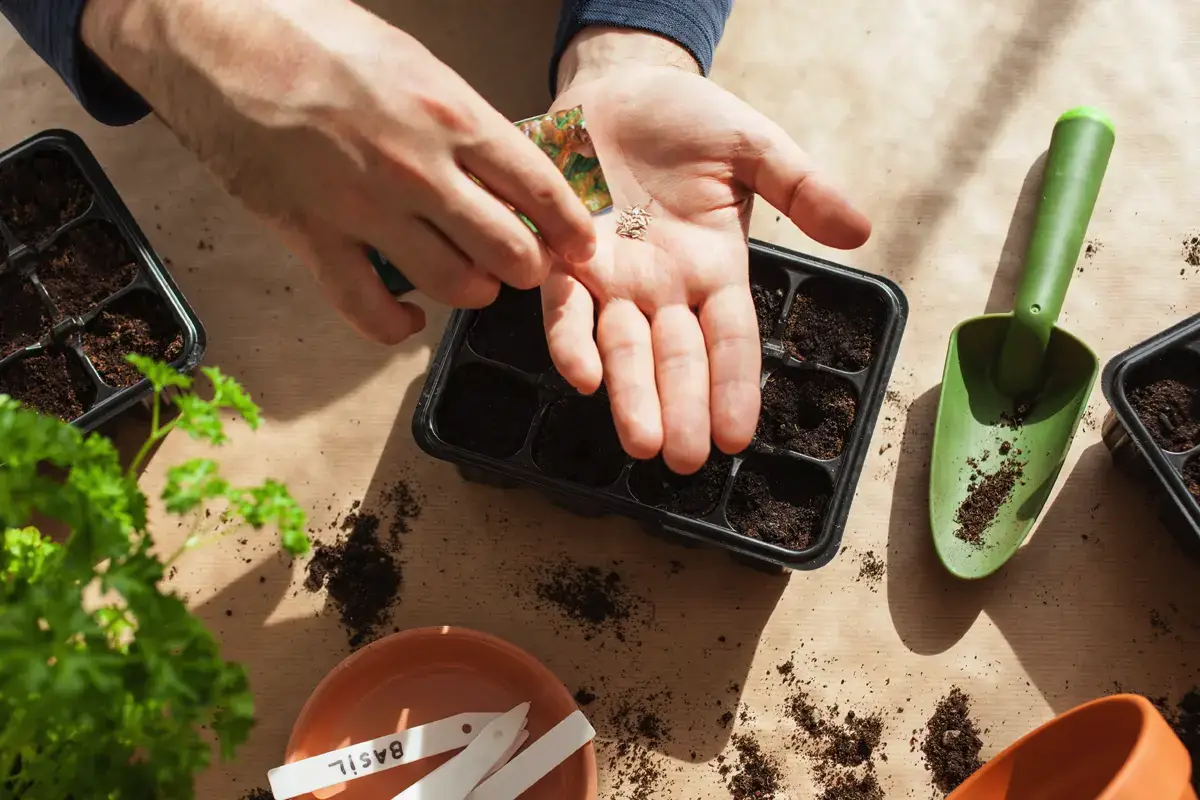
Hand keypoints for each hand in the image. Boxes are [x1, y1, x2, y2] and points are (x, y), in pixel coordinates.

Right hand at [82, 0, 595, 343]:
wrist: (218, 38)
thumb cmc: (315, 37)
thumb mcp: (413, 62)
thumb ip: (461, 121)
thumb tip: (504, 165)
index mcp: (450, 115)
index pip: (540, 189)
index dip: (571, 228)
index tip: (581, 246)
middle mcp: (419, 170)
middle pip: (510, 251)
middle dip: (528, 267)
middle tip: (523, 263)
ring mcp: (366, 210)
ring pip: (454, 286)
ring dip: (473, 291)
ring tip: (471, 280)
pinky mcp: (314, 239)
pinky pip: (370, 311)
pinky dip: (398, 325)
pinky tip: (410, 317)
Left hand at [544, 29, 870, 474]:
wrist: (619, 83)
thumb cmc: (689, 119)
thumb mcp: (755, 147)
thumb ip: (802, 187)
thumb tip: (860, 230)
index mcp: (715, 270)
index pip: (730, 341)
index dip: (734, 387)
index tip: (737, 437)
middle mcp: (664, 288)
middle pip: (677, 358)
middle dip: (680, 409)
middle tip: (684, 461)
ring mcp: (614, 278)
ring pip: (623, 347)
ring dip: (629, 395)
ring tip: (641, 440)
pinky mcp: (564, 256)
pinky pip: (565, 305)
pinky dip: (570, 338)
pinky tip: (580, 374)